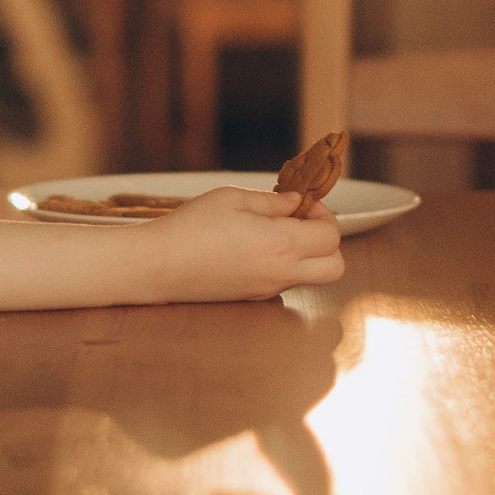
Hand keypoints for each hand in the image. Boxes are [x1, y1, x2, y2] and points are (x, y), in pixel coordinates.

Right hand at [151, 186, 343, 300]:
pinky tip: (253, 247)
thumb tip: (296, 202)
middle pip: (335, 266)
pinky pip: (285, 282)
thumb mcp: (232, 198)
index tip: (301, 203)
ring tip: (274, 233)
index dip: (323, 214)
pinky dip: (283, 265)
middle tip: (300, 222)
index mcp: (281, 245)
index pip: (331, 235)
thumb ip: (272, 201)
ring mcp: (268, 289)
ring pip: (312, 276)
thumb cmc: (192, 226)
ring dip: (306, 254)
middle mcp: (281, 273)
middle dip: (327, 241)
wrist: (159, 265)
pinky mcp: (253, 297)